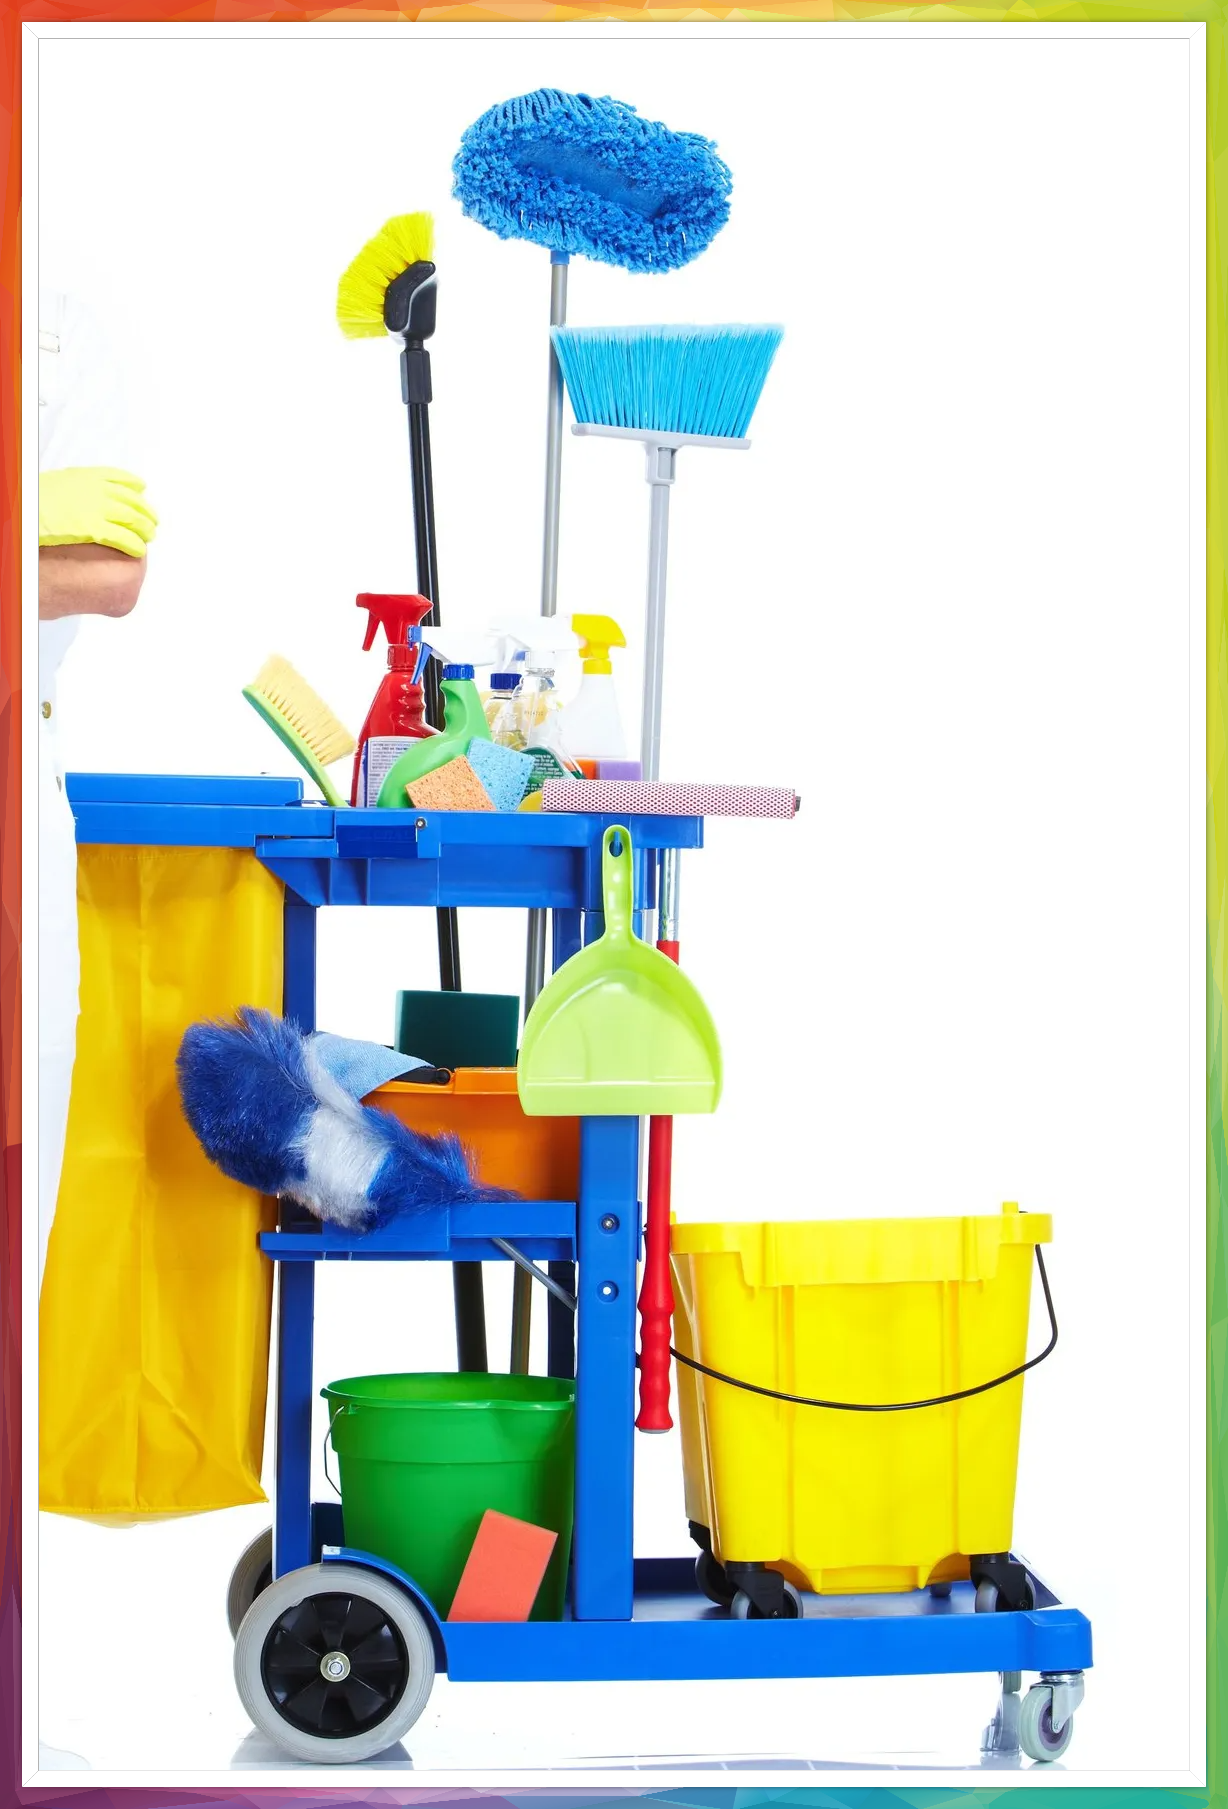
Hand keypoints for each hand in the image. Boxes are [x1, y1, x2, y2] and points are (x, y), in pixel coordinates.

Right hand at [38, 466, 157, 559]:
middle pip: (133, 501)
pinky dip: (134, 544)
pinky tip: (139, 550)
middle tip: (152, 523)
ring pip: (133, 520)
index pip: (121, 479)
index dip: (135, 488)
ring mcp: (98, 508)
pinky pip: (123, 537)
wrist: (26, 507)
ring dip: (145, 530)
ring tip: (149, 538)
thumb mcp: (59, 482)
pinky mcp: (94, 528)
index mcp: (88, 475)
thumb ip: (77, 487)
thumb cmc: (37, 498)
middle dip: (146, 513)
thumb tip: (80, 493)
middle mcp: (98, 489)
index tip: (142, 493)